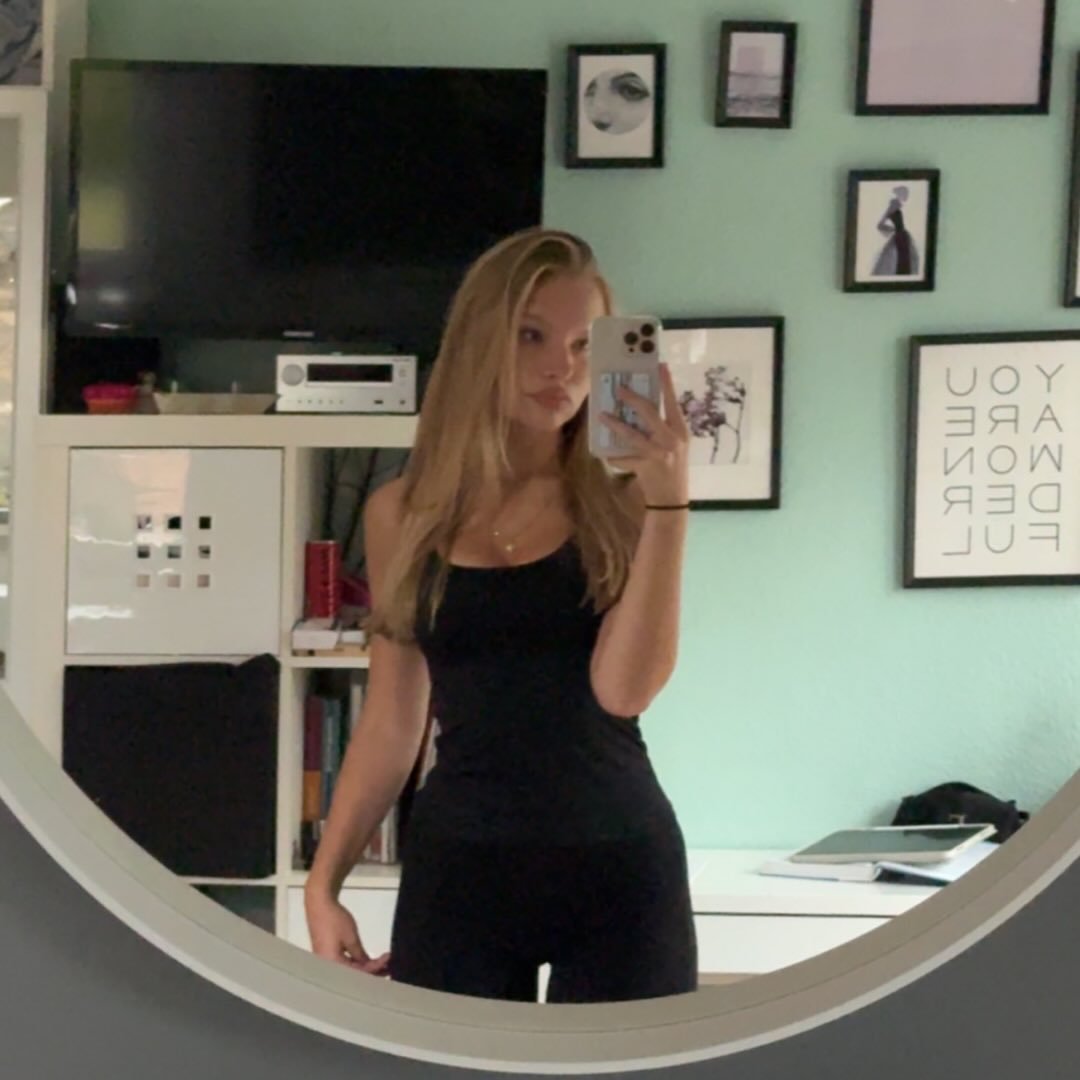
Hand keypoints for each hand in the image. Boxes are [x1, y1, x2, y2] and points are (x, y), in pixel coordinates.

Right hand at [305, 891, 390, 975]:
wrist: (320, 904)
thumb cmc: (334, 921)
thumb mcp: (351, 938)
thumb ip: (361, 956)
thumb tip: (370, 966)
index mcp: (331, 965)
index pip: (356, 973)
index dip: (374, 968)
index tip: (387, 961)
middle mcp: (326, 967)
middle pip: (351, 974)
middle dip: (370, 971)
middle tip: (387, 967)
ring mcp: (326, 961)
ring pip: (348, 969)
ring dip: (365, 967)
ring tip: (382, 964)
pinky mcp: (326, 954)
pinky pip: (343, 963)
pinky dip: (356, 962)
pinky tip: (367, 960)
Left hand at [601, 362, 689, 505]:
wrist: (672, 497)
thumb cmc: (673, 467)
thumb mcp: (676, 444)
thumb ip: (664, 427)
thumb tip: (642, 407)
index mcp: (681, 431)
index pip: (672, 402)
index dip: (666, 384)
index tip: (659, 366)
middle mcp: (671, 439)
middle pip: (649, 412)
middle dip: (632, 398)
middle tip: (618, 388)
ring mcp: (658, 453)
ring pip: (632, 433)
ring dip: (615, 424)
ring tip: (602, 415)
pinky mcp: (645, 466)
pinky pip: (623, 458)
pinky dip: (613, 456)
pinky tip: (605, 453)